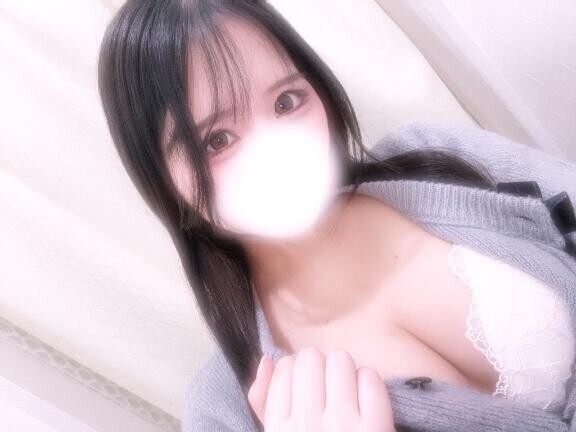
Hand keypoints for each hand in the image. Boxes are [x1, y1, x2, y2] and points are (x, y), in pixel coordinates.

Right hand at [247, 347, 396, 430]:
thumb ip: (264, 403)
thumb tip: (267, 360)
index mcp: (279, 430)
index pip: (284, 367)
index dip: (296, 370)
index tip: (305, 386)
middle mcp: (307, 426)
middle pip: (310, 357)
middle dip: (319, 366)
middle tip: (326, 388)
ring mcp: (342, 426)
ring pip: (340, 360)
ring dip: (344, 371)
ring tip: (345, 392)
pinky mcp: (376, 428)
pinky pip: (370, 378)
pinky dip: (369, 384)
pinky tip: (365, 402)